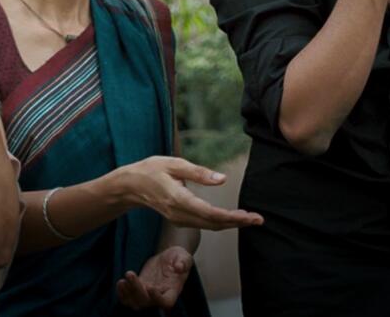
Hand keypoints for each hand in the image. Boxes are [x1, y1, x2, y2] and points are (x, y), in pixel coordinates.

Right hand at [112, 156, 263, 229]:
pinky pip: (203, 224)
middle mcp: (179, 213)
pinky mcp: (179, 219)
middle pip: (213, 223)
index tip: (250, 216)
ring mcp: (178, 219)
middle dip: (238, 223)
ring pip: (209, 226)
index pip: (210, 213)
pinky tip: (233, 218)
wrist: (130, 186)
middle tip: (259, 219)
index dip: (232, 217)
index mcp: (178, 199)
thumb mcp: (174, 163)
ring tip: (251, 219)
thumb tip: (222, 179)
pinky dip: (220, 222)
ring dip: (231, 224)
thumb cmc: (151, 170)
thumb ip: (198, 172)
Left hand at [116, 246, 191, 309]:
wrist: (169, 257)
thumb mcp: (184, 257)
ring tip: (123, 281)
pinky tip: (120, 283)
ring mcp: (148, 293)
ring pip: (136, 301)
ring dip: (127, 293)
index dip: (157, 298)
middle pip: (147, 302)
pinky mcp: (139, 288)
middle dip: (136, 290)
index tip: (150, 287)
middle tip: (130, 274)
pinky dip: (122, 294)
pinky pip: (129, 297)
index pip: (166, 302)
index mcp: (173, 290)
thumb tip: (179, 267)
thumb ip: (183, 262)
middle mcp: (160, 295)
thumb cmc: (179, 258)